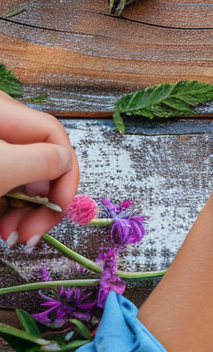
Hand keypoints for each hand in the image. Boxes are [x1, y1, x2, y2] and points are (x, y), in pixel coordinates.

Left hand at [0, 93, 78, 248]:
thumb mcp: (5, 166)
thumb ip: (46, 161)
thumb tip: (66, 164)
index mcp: (5, 113)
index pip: (55, 140)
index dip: (66, 177)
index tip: (60, 211)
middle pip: (38, 164)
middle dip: (40, 204)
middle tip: (28, 235)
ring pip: (17, 182)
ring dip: (22, 214)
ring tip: (10, 237)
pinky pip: (0, 190)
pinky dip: (4, 212)